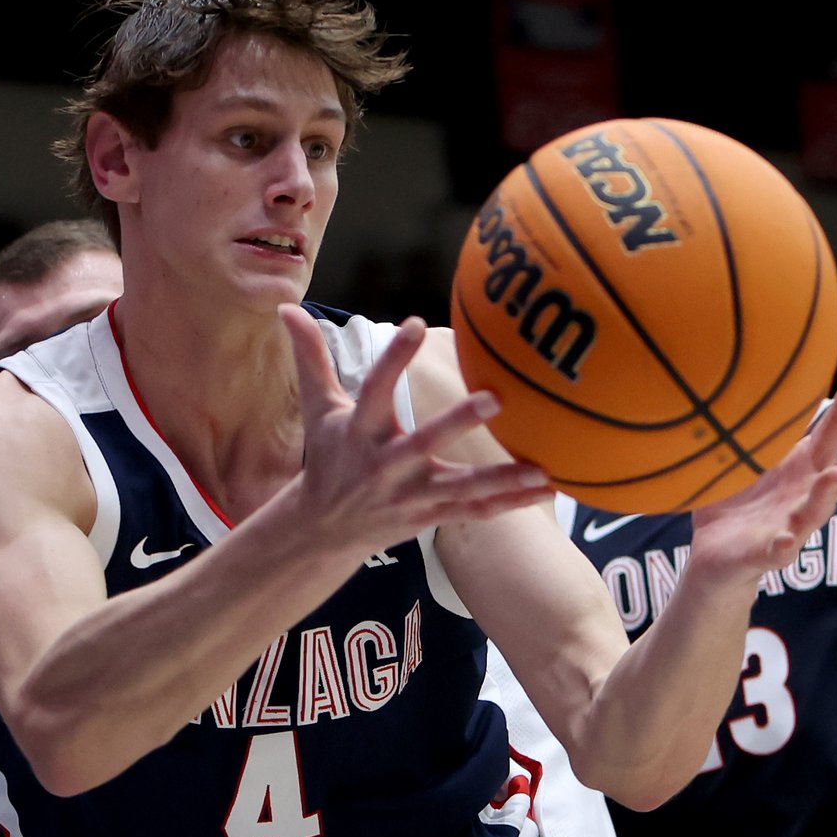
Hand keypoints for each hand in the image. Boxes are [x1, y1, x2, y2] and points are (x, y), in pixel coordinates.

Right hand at [281, 309, 552, 555]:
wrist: (325, 529)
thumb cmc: (330, 457)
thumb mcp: (318, 410)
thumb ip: (311, 358)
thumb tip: (288, 308)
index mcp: (360, 431)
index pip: (375, 388)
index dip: (394, 357)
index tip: (416, 322)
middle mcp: (386, 464)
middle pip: (423, 442)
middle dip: (457, 422)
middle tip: (494, 398)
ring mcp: (411, 495)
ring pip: (460, 488)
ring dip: (500, 479)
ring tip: (540, 468)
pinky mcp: (431, 516)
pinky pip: (476, 511)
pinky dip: (511, 503)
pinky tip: (548, 489)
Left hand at [688, 356, 836, 577]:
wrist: (714, 560)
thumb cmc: (736, 504)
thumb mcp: (746, 456)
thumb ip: (757, 424)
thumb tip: (751, 370)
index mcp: (802, 466)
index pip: (836, 425)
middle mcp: (806, 494)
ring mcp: (790, 525)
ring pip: (817, 509)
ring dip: (827, 491)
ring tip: (834, 473)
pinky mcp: (766, 554)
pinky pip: (779, 550)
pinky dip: (784, 544)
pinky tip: (786, 539)